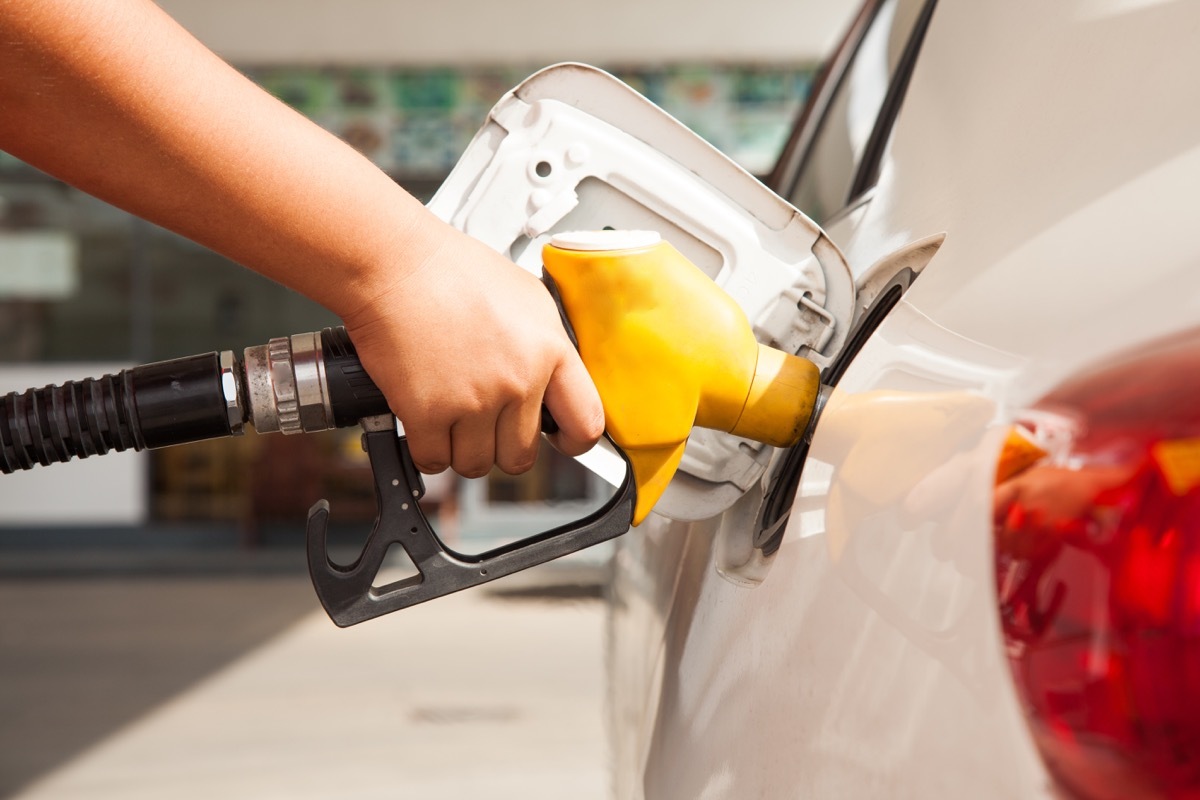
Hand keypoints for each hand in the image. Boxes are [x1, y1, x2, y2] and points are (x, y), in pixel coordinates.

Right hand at [342, 220, 604, 476]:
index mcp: (549, 350)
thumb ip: (547, 345)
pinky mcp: (428, 413)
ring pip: (475, 463)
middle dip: (501, 446)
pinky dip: (425, 448)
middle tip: (486, 423)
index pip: (586, 423)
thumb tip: (556, 383)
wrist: (394, 264)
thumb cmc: (451, 270)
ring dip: (460, 448)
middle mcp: (518, 380)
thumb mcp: (527, 296)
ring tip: (451, 416)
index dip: (574, 440)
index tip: (560, 439)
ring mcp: (474, 400)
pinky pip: (433, 460)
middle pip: (521, 456)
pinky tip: (424, 422)